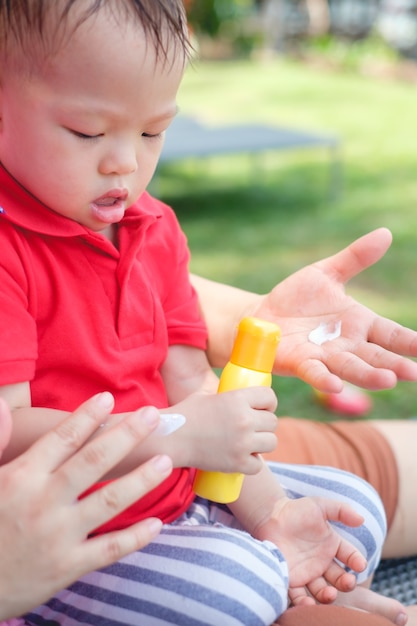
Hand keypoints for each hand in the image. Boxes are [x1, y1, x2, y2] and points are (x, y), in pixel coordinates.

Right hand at [0, 393, 172, 619]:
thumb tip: (0, 406)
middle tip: (153, 416)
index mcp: (22, 477)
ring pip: (110, 501)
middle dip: (127, 435)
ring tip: (166, 461)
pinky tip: (157, 524)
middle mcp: (44, 502)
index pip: (62, 439)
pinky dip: (135, 537)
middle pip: (95, 461)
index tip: (108, 398)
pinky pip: (109, 549)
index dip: (87, 417)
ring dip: (142, 480)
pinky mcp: (69, 566)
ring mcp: (60, 536)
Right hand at [170, 387, 277, 472]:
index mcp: (237, 398)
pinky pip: (258, 464)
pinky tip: (241, 458)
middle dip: (264, 424)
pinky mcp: (238, 463)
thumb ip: (227, 394)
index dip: (268, 403)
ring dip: (262, 443)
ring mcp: (242, 443)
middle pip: (272, 421)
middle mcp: (243, 419)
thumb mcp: (206, 394)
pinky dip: (251, 463)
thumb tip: (238, 387)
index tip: (262, 408)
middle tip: (252, 428)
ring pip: (271, 442)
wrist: (171, 440)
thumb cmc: (186, 415)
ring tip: (248, 443)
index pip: (269, 396)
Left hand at [253, 228, 416, 391]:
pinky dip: (324, 379)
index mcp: (360, 323)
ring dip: (368, 375)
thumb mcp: (326, 273)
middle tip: (414, 374)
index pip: (391, 334)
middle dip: (395, 365)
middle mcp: (347, 344)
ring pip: (350, 367)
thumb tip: (386, 233)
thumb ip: (355, 258)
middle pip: (376, 356)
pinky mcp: (300, 362)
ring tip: (387, 380)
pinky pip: (314, 372)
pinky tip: (335, 385)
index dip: (410, 341)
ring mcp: (324, 356)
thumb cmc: (298, 297)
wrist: (263, 314)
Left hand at [254, 496, 365, 605]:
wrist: (270, 516)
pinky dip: (304, 603)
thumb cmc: (296, 510)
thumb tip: (361, 519)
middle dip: (345, 582)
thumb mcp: (320, 505)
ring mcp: (308, 573)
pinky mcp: (291, 579)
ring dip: (328, 596)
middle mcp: (322, 562)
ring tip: (330, 594)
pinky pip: (299, 596)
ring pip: (322, 590)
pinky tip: (309, 604)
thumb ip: (341, 510)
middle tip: (347, 582)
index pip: (350, 556)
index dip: (356, 561)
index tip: (360, 565)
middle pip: (339, 578)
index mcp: (332, 546)